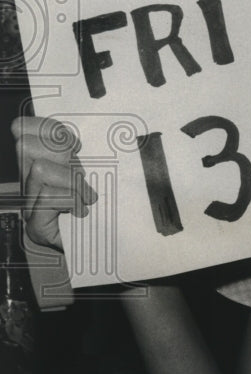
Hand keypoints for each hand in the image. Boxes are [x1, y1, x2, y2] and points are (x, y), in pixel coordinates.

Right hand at [10, 116, 96, 250]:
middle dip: (60, 155)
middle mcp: (26, 180)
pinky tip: (82, 211)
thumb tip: (76, 138)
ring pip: (39, 170)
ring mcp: (27, 203)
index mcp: (39, 161)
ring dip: (71, 182)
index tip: (76, 145)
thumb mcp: (92, 168)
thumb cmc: (102, 205)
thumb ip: (79, 150)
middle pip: (25, 145)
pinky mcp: (34, 224)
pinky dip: (71, 201)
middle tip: (81, 175)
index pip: (22, 128)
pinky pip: (48, 197)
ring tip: (86, 197)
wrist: (104, 245)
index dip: (50, 129)